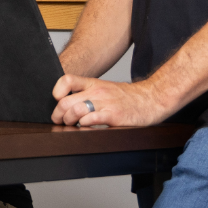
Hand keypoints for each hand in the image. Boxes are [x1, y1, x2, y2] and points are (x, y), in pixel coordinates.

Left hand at [52, 73, 167, 127]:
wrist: (151, 99)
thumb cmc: (128, 97)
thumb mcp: (105, 88)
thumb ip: (88, 93)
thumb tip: (68, 103)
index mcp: (93, 83)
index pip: (66, 80)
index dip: (57, 91)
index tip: (57, 101)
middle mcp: (97, 91)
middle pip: (65, 101)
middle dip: (58, 115)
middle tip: (60, 121)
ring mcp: (105, 103)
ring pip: (75, 111)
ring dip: (69, 121)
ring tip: (73, 125)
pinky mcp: (114, 116)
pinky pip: (92, 120)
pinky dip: (85, 125)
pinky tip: (86, 128)